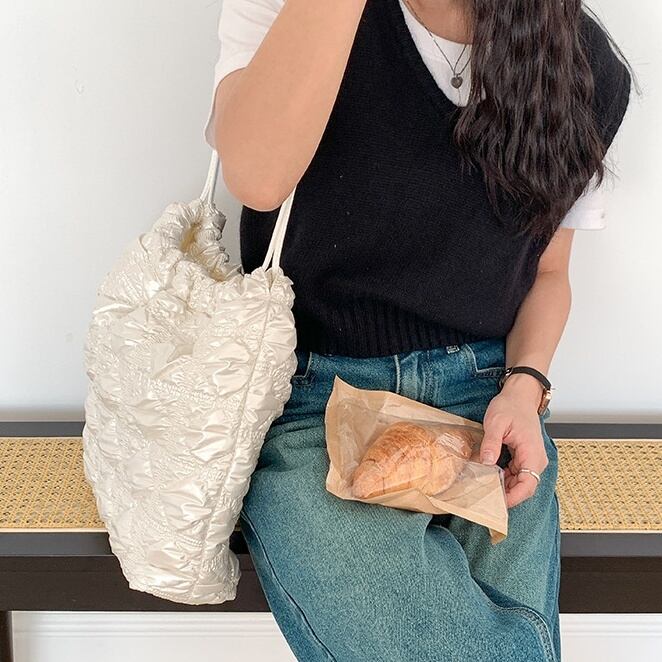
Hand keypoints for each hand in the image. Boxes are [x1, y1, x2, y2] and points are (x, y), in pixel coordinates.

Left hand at [478, 378, 548, 508]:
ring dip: (504, 486)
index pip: (527, 485)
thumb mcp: (495, 423)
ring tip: (484, 486)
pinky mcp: (525, 457)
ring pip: (520, 482)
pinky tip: (490, 475)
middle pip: (524, 487)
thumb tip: (486, 462)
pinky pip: (517, 474)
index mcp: (532, 453)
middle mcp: (536, 460)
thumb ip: (491, 443)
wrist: (520, 396)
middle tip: (484, 496)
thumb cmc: (511, 406)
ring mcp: (532, 459)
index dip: (513, 498)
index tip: (496, 502)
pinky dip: (504, 477)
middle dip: (506, 494)